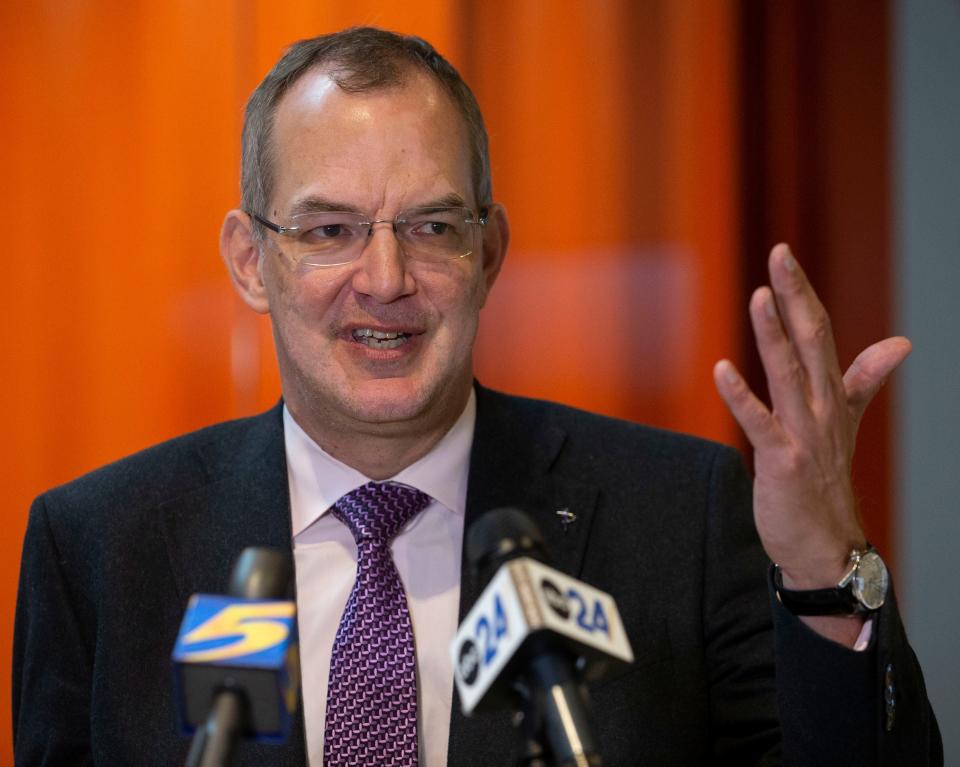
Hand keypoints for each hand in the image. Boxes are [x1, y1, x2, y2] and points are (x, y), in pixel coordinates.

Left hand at [713, 245, 909, 639]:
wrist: (826, 545)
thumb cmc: (827, 481)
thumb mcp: (847, 423)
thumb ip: (864, 380)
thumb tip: (900, 342)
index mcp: (831, 395)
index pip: (818, 333)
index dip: (802, 293)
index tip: (785, 255)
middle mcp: (820, 409)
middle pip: (810, 342)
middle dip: (795, 297)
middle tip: (780, 254)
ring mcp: (803, 434)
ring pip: (789, 375)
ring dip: (774, 335)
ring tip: (761, 296)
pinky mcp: (783, 462)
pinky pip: (760, 425)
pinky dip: (741, 397)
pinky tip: (721, 370)